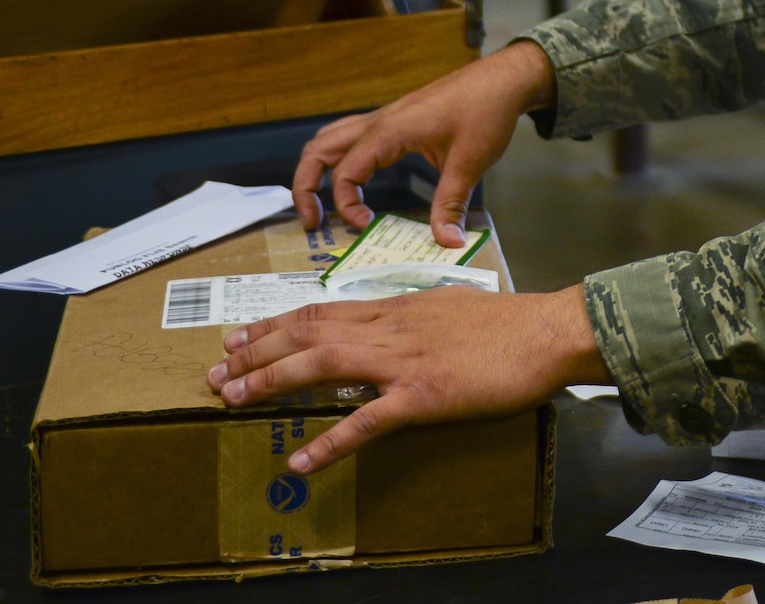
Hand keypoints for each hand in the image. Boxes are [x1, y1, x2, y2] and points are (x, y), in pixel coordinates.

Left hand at [206, 284, 608, 472]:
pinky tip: (302, 459)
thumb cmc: (507, 324)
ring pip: (324, 363)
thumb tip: (387, 323)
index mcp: (395, 307)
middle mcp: (389, 328)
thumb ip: (411, 316)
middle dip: (257, 351)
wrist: (547, 332)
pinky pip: (367, 420)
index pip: (321, 309)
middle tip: (216, 371)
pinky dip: (330, 440)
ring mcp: (403, 361)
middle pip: (308, 332)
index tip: (238, 336)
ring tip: (234, 400)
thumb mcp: (448, 305)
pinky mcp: (424, 396)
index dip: (274, 323)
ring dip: (273, 380)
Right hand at [292, 39, 556, 245]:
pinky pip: (351, 135)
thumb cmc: (485, 113)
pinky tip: (353, 179)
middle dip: (305, 186)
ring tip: (320, 204)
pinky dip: (339, 157)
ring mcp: (385, 117)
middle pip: (319, 148)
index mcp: (389, 132)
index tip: (366, 227)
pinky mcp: (396, 118)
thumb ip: (452, 204)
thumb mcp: (469, 163)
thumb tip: (447, 243)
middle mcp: (379, 122)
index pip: (344, 172)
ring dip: (316, 168)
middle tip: (311, 222)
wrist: (502, 78)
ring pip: (330, 138)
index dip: (346, 205)